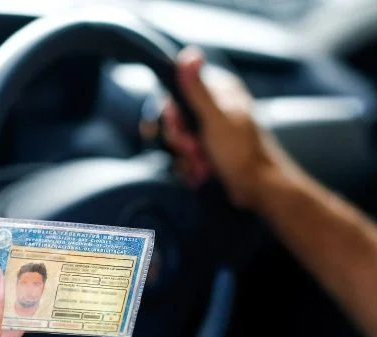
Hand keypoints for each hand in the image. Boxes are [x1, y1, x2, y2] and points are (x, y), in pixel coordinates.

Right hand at [163, 46, 288, 207]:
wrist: (257, 188)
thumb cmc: (242, 153)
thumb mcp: (215, 118)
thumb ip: (198, 89)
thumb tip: (189, 54)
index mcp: (219, 91)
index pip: (176, 93)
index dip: (172, 115)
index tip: (181, 128)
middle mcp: (213, 107)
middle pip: (174, 120)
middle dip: (181, 141)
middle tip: (196, 149)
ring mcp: (210, 130)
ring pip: (178, 141)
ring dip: (187, 157)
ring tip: (204, 164)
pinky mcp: (207, 150)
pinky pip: (184, 156)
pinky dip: (191, 167)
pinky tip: (204, 171)